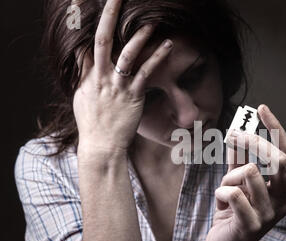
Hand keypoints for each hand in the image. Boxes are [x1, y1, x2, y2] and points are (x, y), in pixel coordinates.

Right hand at [73, 0, 172, 154]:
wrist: (101, 146)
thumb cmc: (93, 124)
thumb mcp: (82, 98)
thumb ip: (84, 75)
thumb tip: (84, 58)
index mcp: (87, 77)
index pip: (84, 42)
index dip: (83, 21)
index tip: (82, 3)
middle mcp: (100, 78)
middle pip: (103, 40)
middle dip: (108, 16)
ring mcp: (117, 86)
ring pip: (127, 54)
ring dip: (139, 36)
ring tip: (150, 21)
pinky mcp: (133, 96)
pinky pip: (147, 73)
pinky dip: (157, 57)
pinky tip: (168, 45)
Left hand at [205, 104, 285, 240]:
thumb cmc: (232, 212)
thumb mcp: (236, 180)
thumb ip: (240, 159)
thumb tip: (239, 130)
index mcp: (283, 188)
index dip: (276, 129)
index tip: (262, 108)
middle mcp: (283, 201)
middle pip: (278, 159)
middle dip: (254, 141)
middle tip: (235, 134)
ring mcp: (270, 215)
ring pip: (250, 172)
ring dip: (230, 175)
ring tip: (225, 187)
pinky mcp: (252, 226)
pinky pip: (233, 192)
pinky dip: (221, 191)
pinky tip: (220, 203)